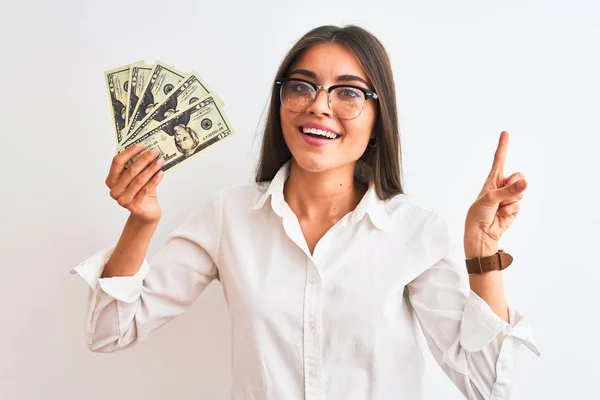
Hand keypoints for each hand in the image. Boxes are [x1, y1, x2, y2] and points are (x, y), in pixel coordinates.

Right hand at [105, 144, 164, 223]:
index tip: (141, 145)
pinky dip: (155, 180)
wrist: (146, 212)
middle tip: (155, 151)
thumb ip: (136, 167)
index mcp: (111, 180)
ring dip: (151, 168)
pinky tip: (161, 173)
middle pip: (130, 170)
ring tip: (160, 161)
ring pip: (139, 180)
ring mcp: (123, 200)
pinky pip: (146, 190)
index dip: (129, 152)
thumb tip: (146, 149)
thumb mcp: (136, 178)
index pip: (117, 162)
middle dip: (144, 159)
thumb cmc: (141, 192)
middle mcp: (114, 190)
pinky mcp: (134, 206)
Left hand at [464, 131, 526, 253]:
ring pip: (520, 191)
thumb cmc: (479, 214)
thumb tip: (525, 182)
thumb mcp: (489, 199)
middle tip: (500, 197)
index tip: (505, 133)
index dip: (503, 146)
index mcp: (492, 180)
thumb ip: (508, 191)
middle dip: (512, 186)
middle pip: (518, 176)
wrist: (481, 233)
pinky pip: (519, 204)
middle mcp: (502, 186)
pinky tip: (501, 214)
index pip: (499, 160)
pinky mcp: (515, 207)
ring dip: (509, 201)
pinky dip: (510, 210)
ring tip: (497, 208)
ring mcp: (510, 196)